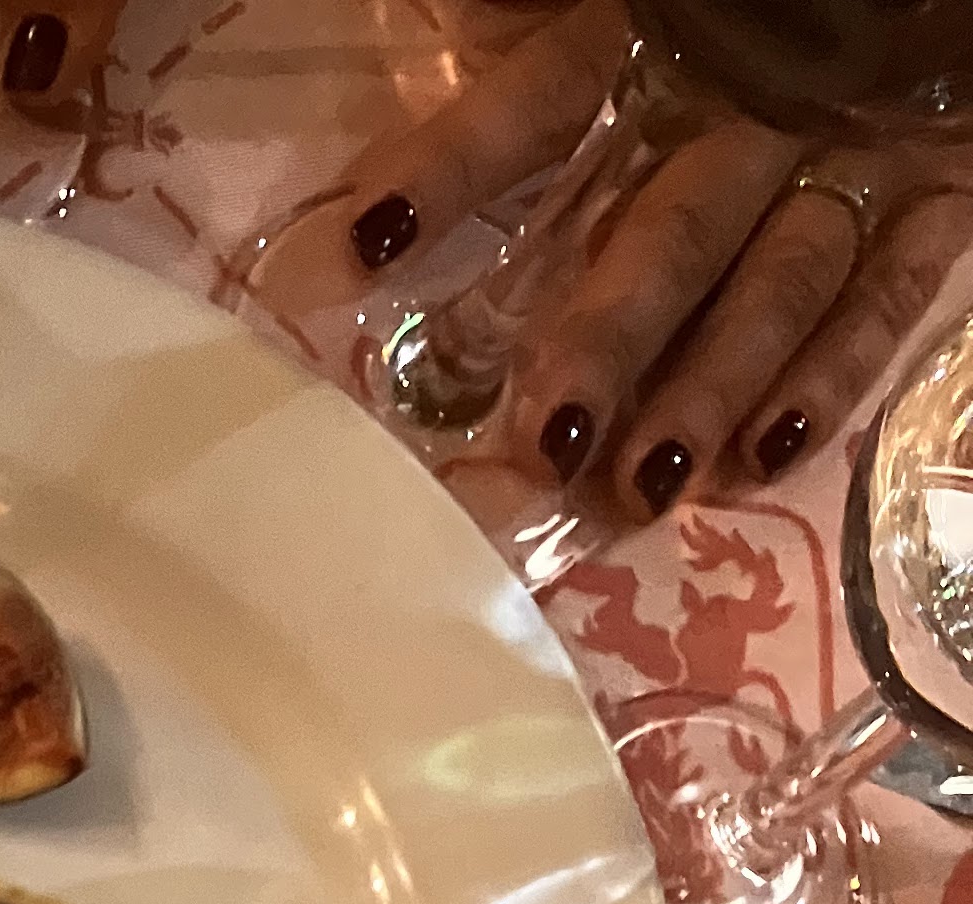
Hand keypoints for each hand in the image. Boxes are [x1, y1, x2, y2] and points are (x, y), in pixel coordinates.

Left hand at [327, 0, 972, 516]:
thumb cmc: (691, 6)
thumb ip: (506, 20)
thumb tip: (398, 90)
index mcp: (647, 34)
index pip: (542, 101)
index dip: (454, 168)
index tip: (361, 248)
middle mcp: (750, 102)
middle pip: (673, 229)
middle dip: (613, 335)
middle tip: (548, 439)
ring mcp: (846, 153)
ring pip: (777, 279)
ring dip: (714, 386)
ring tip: (641, 482)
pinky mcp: (931, 194)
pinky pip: (887, 293)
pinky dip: (830, 378)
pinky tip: (757, 463)